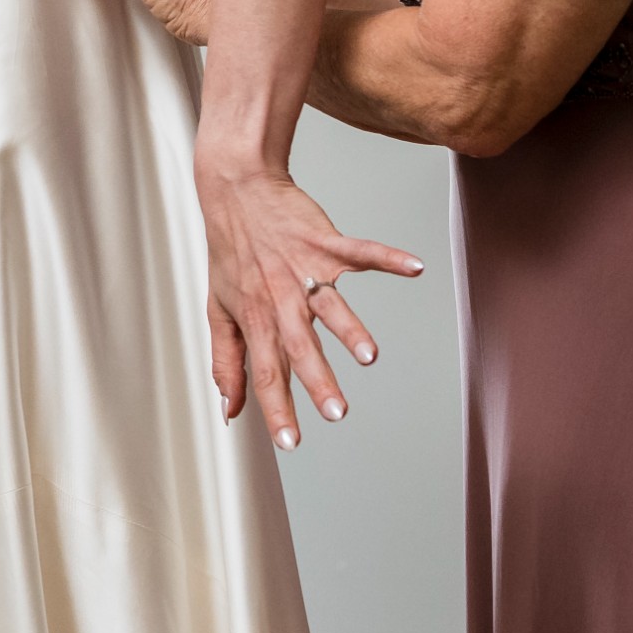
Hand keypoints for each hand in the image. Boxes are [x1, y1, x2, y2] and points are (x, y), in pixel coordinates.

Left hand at [194, 161, 421, 449]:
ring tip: (370, 355)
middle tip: (338, 412)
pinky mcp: (325, 242)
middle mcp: (281, 299)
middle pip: (299, 346)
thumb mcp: (218, 309)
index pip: (266, 372)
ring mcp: (306, 269)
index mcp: (257, 319)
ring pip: (329, 305)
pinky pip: (360, 251)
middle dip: (318, 381)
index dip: (276, 409)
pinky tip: (414, 268)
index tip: (291, 443)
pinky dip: (388, 258)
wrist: (236, 189)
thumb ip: (226, 362)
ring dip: (350, 329)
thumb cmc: (230, 252)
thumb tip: (228, 410)